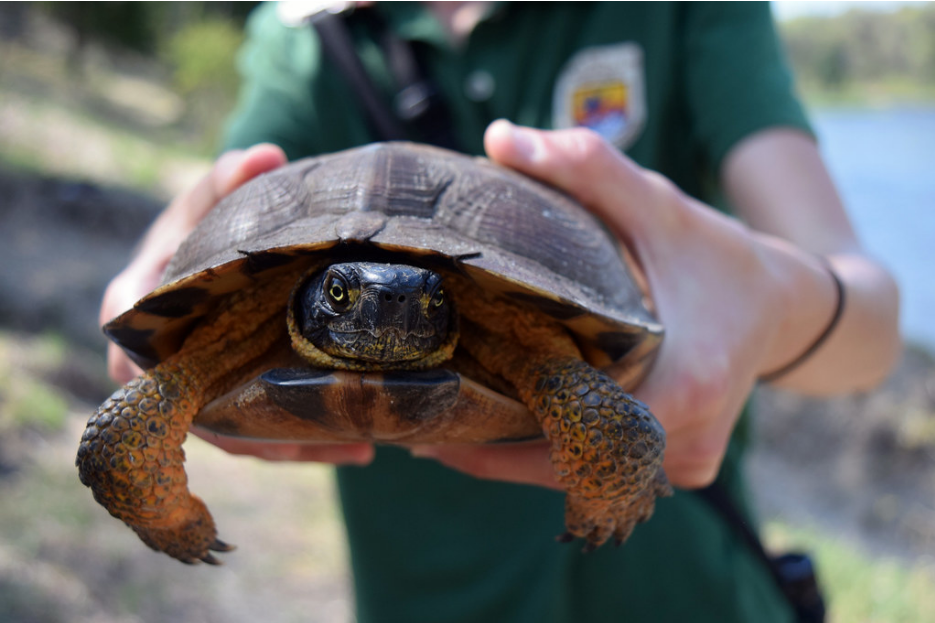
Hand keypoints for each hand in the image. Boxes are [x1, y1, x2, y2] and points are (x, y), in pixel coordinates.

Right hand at [100, 143, 374, 465]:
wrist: (215, 257)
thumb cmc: (203, 227)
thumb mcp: (210, 200)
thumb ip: (229, 180)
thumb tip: (266, 154)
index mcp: (139, 305)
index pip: (133, 345)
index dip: (161, 374)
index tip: (208, 391)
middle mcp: (160, 359)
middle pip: (196, 408)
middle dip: (255, 428)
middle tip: (315, 435)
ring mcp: (196, 388)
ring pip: (235, 434)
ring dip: (294, 445)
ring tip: (356, 446)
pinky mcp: (229, 404)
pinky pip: (261, 434)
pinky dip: (306, 442)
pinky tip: (360, 445)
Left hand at [411, 120, 840, 488]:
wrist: (781, 304)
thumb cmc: (717, 256)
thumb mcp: (659, 203)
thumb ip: (587, 168)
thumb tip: (499, 137)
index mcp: (687, 386)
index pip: (576, 436)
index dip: (501, 440)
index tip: (441, 430)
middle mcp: (687, 441)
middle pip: (571, 467)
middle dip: (496, 452)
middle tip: (426, 431)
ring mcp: (684, 462)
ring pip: (584, 478)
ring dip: (520, 458)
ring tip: (451, 434)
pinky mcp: (678, 465)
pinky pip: (604, 471)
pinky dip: (554, 454)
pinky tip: (505, 429)